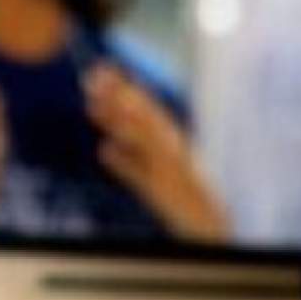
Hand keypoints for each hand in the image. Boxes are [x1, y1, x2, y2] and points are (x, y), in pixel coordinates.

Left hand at [85, 63, 227, 241]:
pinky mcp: (165, 193)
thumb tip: (104, 150)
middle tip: (91, 77)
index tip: (100, 69)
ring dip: (118, 121)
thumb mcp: (150, 181)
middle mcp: (172, 151)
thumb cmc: (181, 204)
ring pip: (143, 140)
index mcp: (170, 143)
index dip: (122, 88)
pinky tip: (104, 152)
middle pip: (142, 118)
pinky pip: (143, 177)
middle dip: (117, 96)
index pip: (145, 109)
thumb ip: (127, 165)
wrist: (209, 229)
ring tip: (95, 106)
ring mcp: (169, 170)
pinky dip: (126, 164)